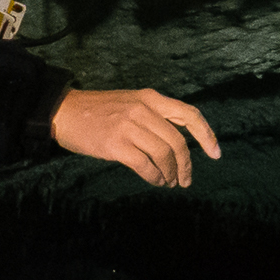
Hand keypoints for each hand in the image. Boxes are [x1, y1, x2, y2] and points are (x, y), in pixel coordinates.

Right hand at [48, 88, 221, 187]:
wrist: (64, 112)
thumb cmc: (98, 111)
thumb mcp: (130, 102)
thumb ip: (153, 116)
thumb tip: (178, 144)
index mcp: (149, 98)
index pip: (188, 114)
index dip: (206, 135)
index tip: (215, 154)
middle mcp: (142, 109)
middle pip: (178, 141)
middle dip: (186, 165)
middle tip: (185, 180)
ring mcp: (128, 126)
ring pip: (164, 154)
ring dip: (171, 173)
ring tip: (169, 182)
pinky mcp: (115, 144)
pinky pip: (145, 165)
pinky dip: (155, 177)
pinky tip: (155, 181)